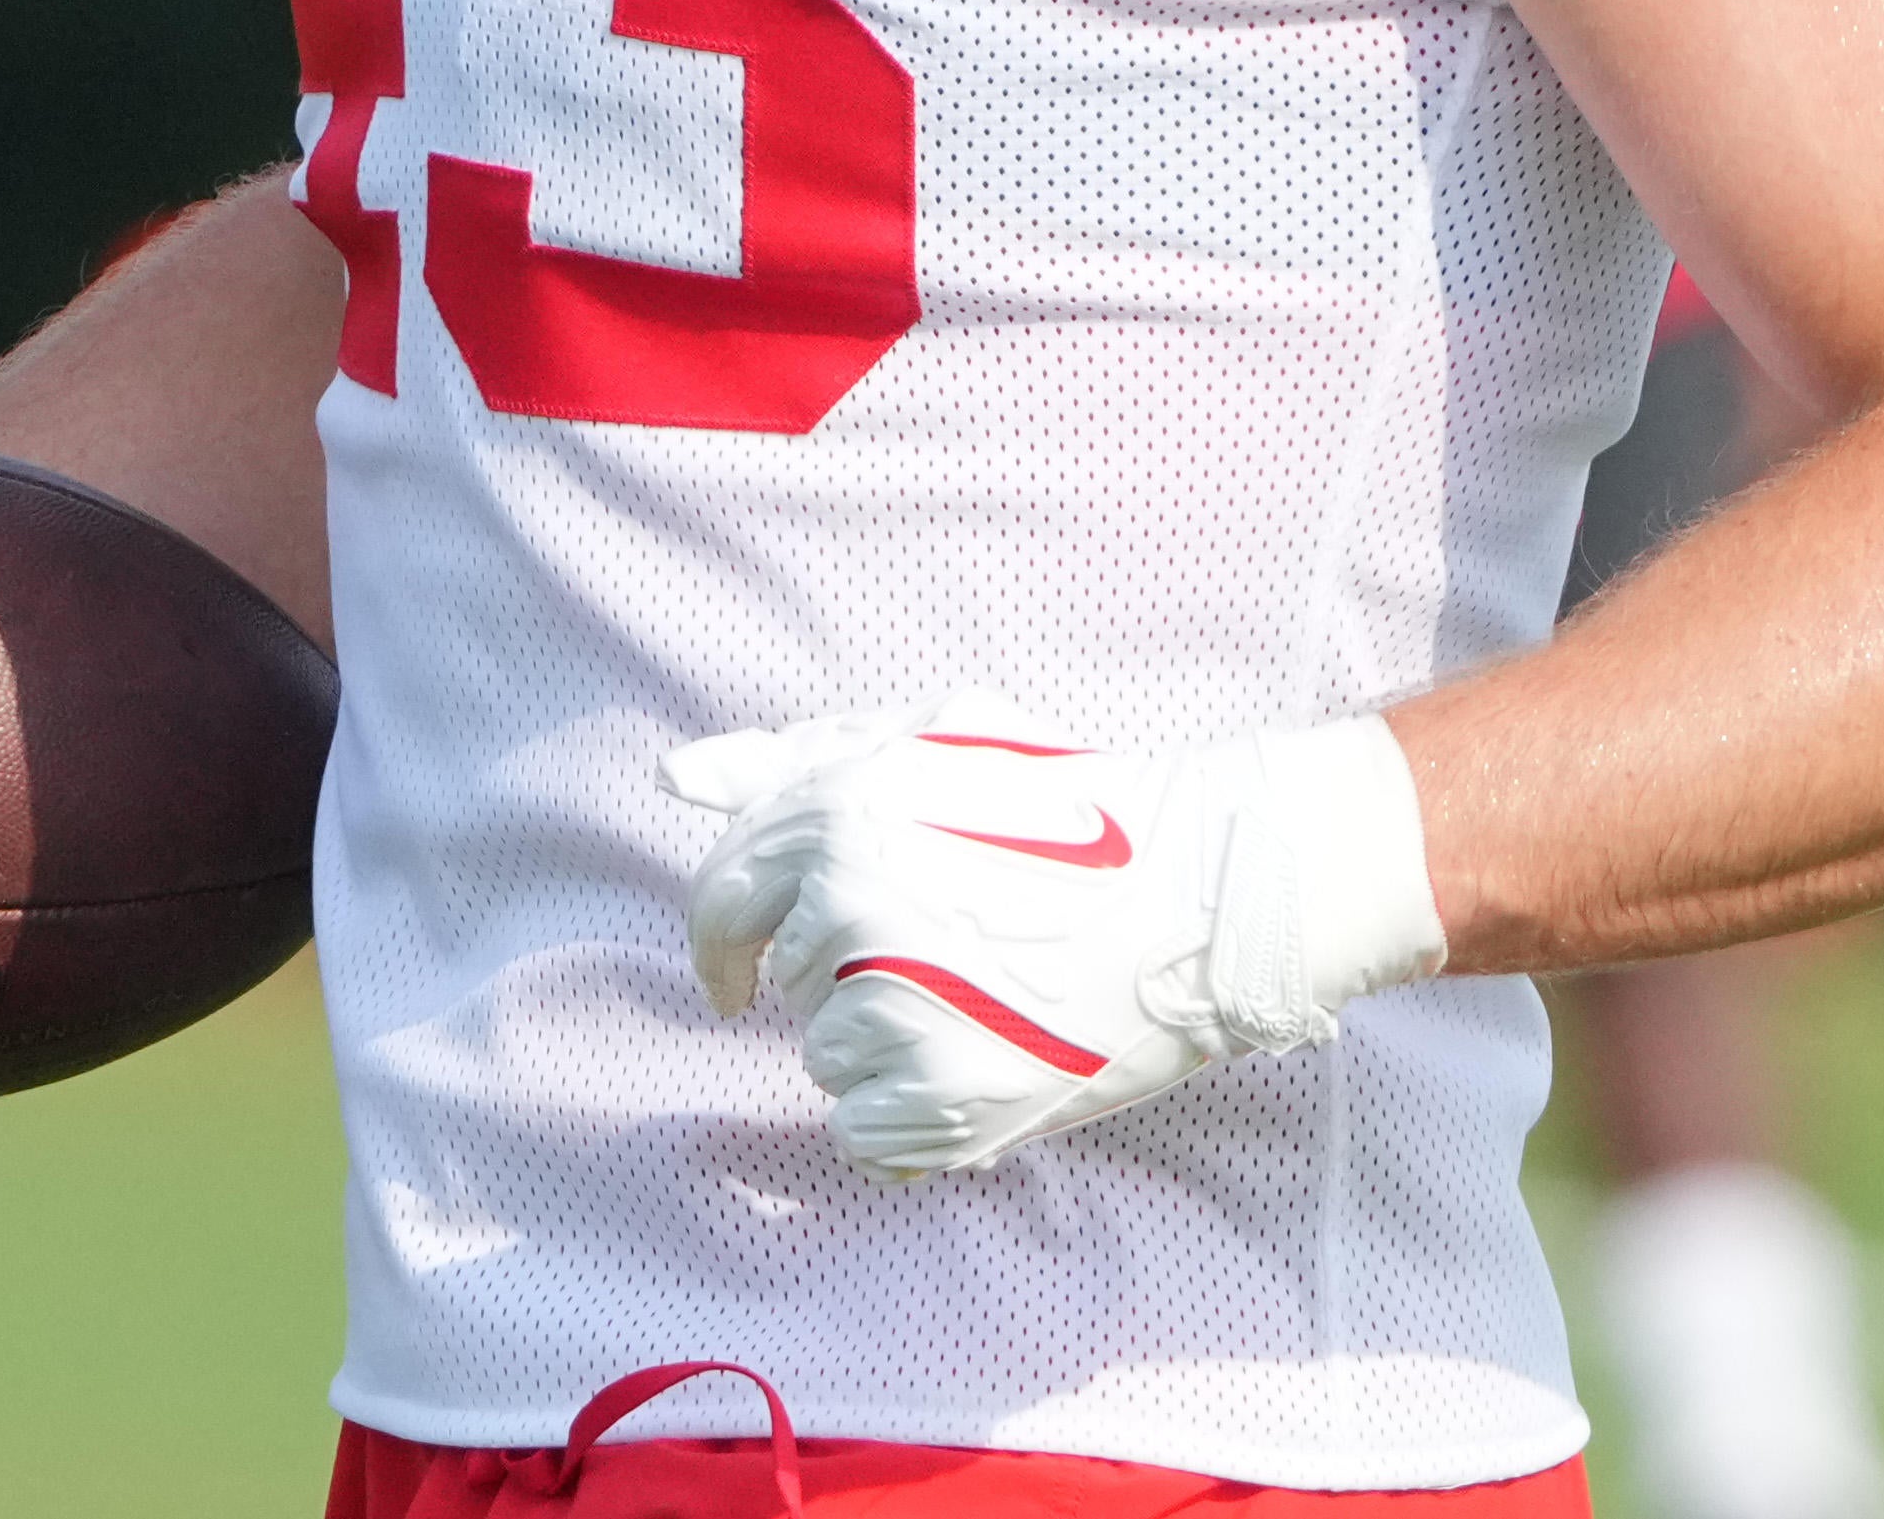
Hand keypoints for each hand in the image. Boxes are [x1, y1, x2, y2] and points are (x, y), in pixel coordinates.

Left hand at [661, 709, 1443, 1176]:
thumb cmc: (1071, 815)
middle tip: (942, 961)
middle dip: (840, 982)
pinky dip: (908, 1121)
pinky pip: (861, 1136)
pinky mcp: (938, 1101)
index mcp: (839, 816)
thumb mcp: (935, 747)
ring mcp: (894, 1010)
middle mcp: (851, 911)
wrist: (1206, 900)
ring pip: (824, 1061)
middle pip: (780, 987)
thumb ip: (797, 762)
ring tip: (981, 1004)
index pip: (718, 900)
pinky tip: (982, 1066)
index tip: (741, 977)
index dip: (726, 944)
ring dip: (882, 1049)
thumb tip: (677, 779)